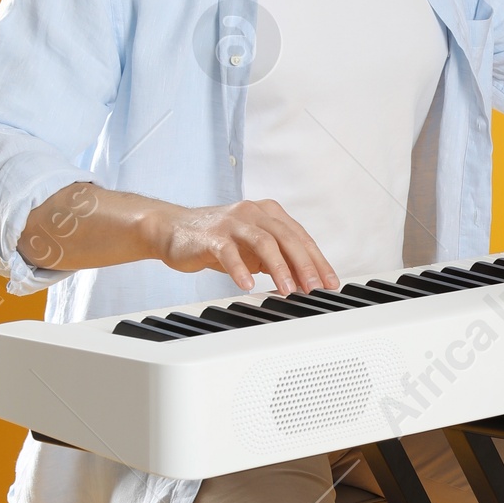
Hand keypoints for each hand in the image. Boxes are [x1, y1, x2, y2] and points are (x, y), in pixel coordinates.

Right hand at [156, 198, 339, 295]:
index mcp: (269, 213)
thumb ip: (278, 260)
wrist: (173, 229)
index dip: (317, 260)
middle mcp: (253, 213)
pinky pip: (228, 252)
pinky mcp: (211, 236)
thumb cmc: (218, 240)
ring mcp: (232, 222)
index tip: (330, 282)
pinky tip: (248, 285)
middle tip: (314, 288)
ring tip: (288, 290)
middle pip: (287, 237)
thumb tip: (306, 282)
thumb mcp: (254, 249)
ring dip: (279, 267)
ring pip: (263, 242)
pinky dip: (240, 270)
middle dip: (305, 264)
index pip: (300, 237)